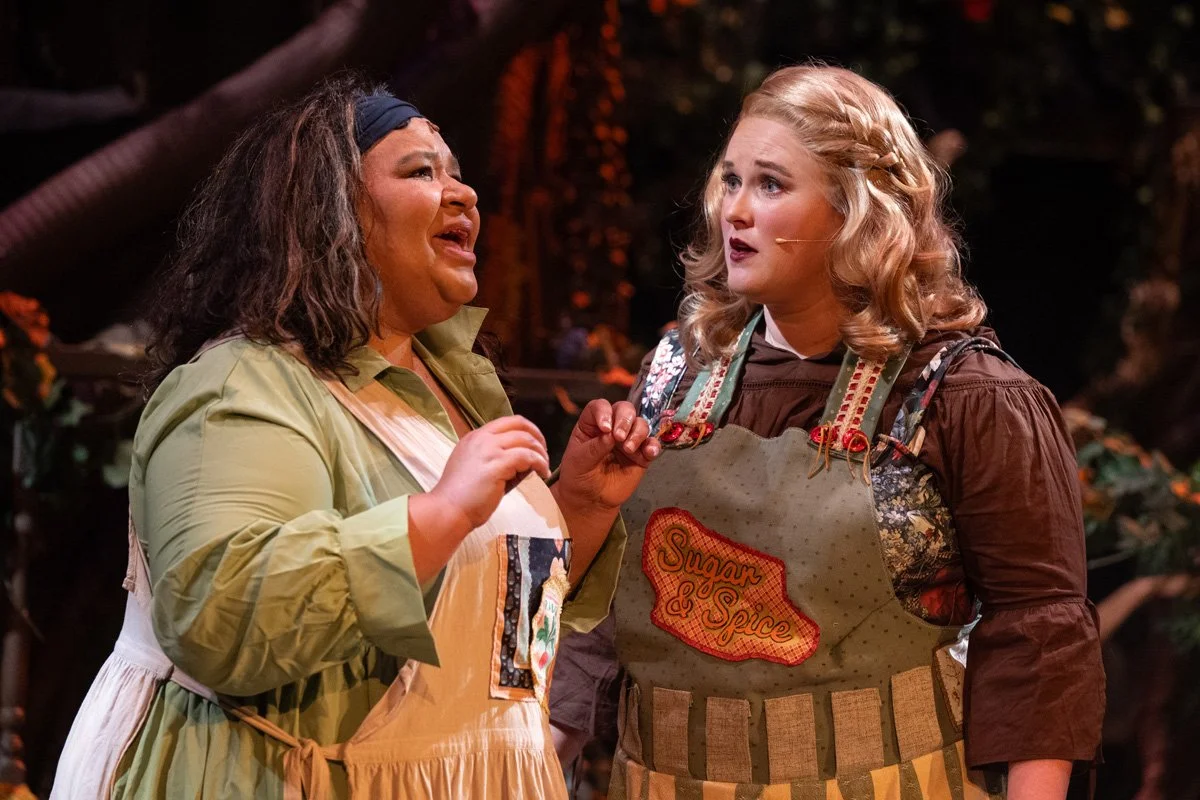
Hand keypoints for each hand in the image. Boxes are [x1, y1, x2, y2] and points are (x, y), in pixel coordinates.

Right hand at [427, 415, 551, 532]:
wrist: (448, 511)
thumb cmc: (463, 497)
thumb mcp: (479, 469)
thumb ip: (499, 459)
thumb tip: (528, 458)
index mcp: (475, 437)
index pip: (508, 422)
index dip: (527, 430)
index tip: (536, 445)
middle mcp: (481, 438)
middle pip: (519, 424)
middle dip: (538, 437)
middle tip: (544, 454)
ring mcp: (488, 449)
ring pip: (526, 439)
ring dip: (541, 453)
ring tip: (544, 467)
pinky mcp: (496, 464)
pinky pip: (527, 456)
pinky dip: (539, 463)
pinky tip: (542, 473)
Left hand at [556, 399, 660, 512]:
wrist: (590, 500)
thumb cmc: (579, 476)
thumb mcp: (579, 461)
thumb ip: (595, 447)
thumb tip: (610, 435)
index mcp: (592, 424)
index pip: (600, 407)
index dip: (604, 412)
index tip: (605, 428)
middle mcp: (612, 427)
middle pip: (624, 410)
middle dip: (625, 420)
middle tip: (619, 437)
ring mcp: (628, 440)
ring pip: (641, 424)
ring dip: (637, 433)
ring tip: (628, 449)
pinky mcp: (641, 455)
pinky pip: (652, 445)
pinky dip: (653, 446)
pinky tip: (649, 452)